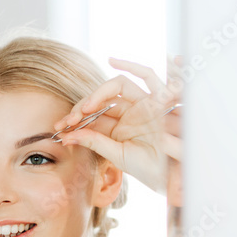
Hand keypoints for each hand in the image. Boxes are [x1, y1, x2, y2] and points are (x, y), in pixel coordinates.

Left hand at [52, 58, 181, 193]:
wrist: (175, 177)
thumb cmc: (150, 169)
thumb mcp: (118, 156)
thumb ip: (96, 142)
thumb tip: (68, 135)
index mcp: (117, 129)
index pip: (91, 117)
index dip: (74, 120)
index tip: (61, 129)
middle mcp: (127, 114)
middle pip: (100, 100)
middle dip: (81, 108)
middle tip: (68, 120)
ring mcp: (142, 105)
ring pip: (115, 87)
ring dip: (98, 93)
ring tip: (85, 107)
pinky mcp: (158, 100)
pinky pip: (146, 75)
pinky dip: (132, 65)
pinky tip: (113, 60)